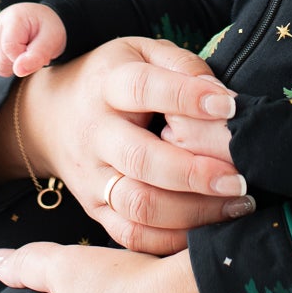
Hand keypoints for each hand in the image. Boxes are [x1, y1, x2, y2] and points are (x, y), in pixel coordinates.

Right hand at [0, 1, 67, 76]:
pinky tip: (19, 57)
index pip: (9, 47)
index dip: (22, 58)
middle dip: (19, 61)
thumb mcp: (52, 40)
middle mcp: (0, 24)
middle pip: (0, 56)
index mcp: (14, 17)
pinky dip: (8, 66)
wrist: (47, 22)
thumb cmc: (50, 29)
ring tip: (28, 52)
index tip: (36, 53)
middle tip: (34, 51)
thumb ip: (37, 56)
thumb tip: (18, 71)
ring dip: (14, 65)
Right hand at [16, 35, 251, 255]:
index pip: (143, 88)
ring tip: (236, 204)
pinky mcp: (94, 210)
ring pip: (138, 205)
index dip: (187, 98)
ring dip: (192, 211)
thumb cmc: (114, 80)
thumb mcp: (142, 53)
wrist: (51, 117)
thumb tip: (225, 99)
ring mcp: (92, 176)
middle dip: (195, 173)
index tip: (231, 107)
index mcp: (108, 84)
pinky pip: (132, 235)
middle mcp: (96, 132)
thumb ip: (183, 64)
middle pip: (140, 159)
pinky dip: (173, 239)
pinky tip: (208, 227)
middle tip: (240, 179)